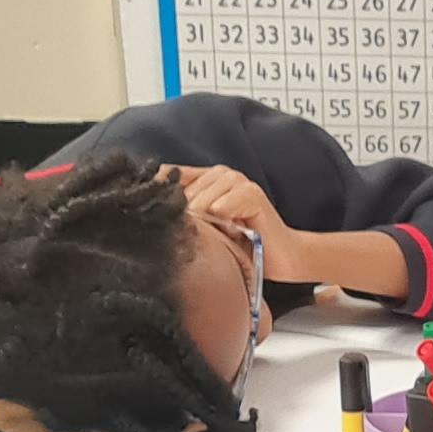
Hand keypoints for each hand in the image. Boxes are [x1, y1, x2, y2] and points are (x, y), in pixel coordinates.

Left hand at [175, 163, 301, 275]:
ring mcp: (237, 181)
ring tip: (227, 236)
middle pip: (185, 195)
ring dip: (211, 225)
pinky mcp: (252, 193)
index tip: (165, 219)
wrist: (280, 257)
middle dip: (192, 220)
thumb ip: (186, 214)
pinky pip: (223, 205)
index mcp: (206, 179)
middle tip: (213, 236)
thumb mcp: (208, 230)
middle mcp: (221, 174)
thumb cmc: (244, 245)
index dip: (164, 198)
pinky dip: (225, 221)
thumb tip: (152, 211)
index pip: (171, 177)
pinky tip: (236, 231)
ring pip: (202, 201)